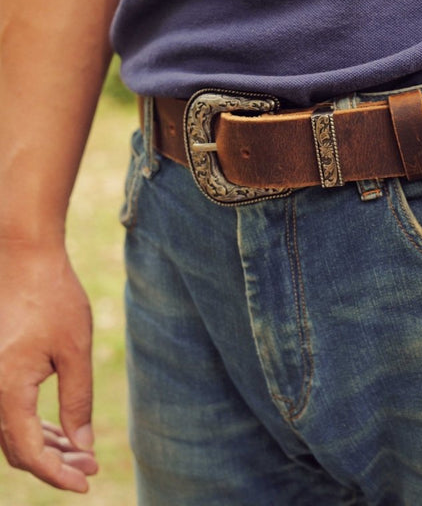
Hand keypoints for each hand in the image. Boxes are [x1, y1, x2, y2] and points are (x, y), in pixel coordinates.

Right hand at [0, 243, 95, 491]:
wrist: (23, 260)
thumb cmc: (53, 299)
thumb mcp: (75, 350)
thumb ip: (77, 401)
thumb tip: (82, 447)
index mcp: (5, 391)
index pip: (28, 453)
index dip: (56, 475)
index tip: (85, 484)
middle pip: (17, 448)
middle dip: (54, 464)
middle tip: (91, 466)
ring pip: (12, 433)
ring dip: (45, 447)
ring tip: (82, 454)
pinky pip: (9, 413)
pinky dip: (34, 426)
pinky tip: (62, 432)